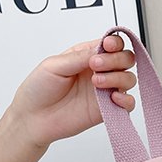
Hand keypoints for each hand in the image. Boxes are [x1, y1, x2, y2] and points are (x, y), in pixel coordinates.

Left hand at [6, 34, 136, 149]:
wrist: (33, 118)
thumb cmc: (38, 90)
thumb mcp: (54, 65)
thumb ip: (79, 57)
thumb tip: (100, 50)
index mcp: (86, 55)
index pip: (112, 44)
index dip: (115, 43)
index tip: (107, 46)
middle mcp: (99, 71)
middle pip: (125, 59)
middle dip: (117, 59)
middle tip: (96, 66)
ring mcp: (105, 91)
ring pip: (129, 79)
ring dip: (118, 78)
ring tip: (97, 82)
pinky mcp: (107, 110)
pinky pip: (128, 104)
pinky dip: (126, 100)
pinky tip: (113, 98)